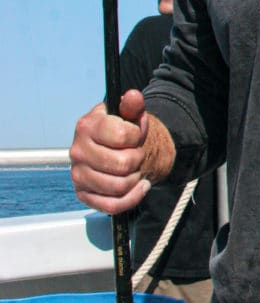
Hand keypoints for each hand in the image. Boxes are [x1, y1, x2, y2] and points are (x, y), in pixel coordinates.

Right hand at [69, 89, 168, 214]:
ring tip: (135, 169)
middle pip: (122, 164)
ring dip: (135, 179)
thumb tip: (134, 96)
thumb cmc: (123, 132)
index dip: (137, 136)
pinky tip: (140, 186)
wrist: (115, 150)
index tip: (137, 134)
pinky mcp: (83, 195)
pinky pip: (112, 206)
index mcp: (86, 126)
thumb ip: (132, 106)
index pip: (121, 135)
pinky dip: (133, 198)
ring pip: (118, 187)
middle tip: (137, 154)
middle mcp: (77, 151)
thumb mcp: (129, 116)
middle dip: (138, 159)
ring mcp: (78, 175)